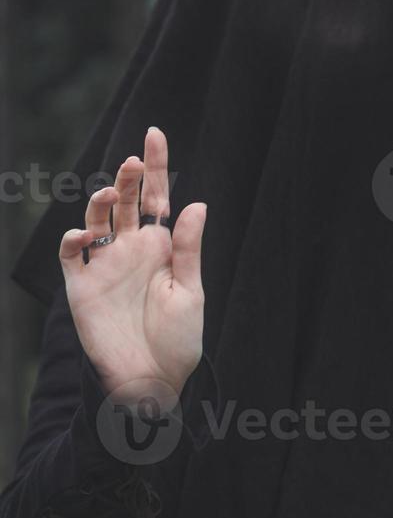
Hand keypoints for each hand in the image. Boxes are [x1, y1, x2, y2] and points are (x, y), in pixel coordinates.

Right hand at [59, 127, 206, 406]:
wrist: (151, 383)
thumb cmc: (178, 341)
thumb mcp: (190, 292)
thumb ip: (189, 249)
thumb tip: (196, 202)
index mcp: (161, 247)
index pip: (156, 198)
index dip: (155, 166)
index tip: (154, 133)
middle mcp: (131, 250)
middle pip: (125, 202)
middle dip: (127, 176)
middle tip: (133, 160)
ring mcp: (105, 266)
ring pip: (96, 220)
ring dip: (100, 202)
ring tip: (110, 195)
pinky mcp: (81, 287)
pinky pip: (71, 255)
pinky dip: (73, 238)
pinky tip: (85, 233)